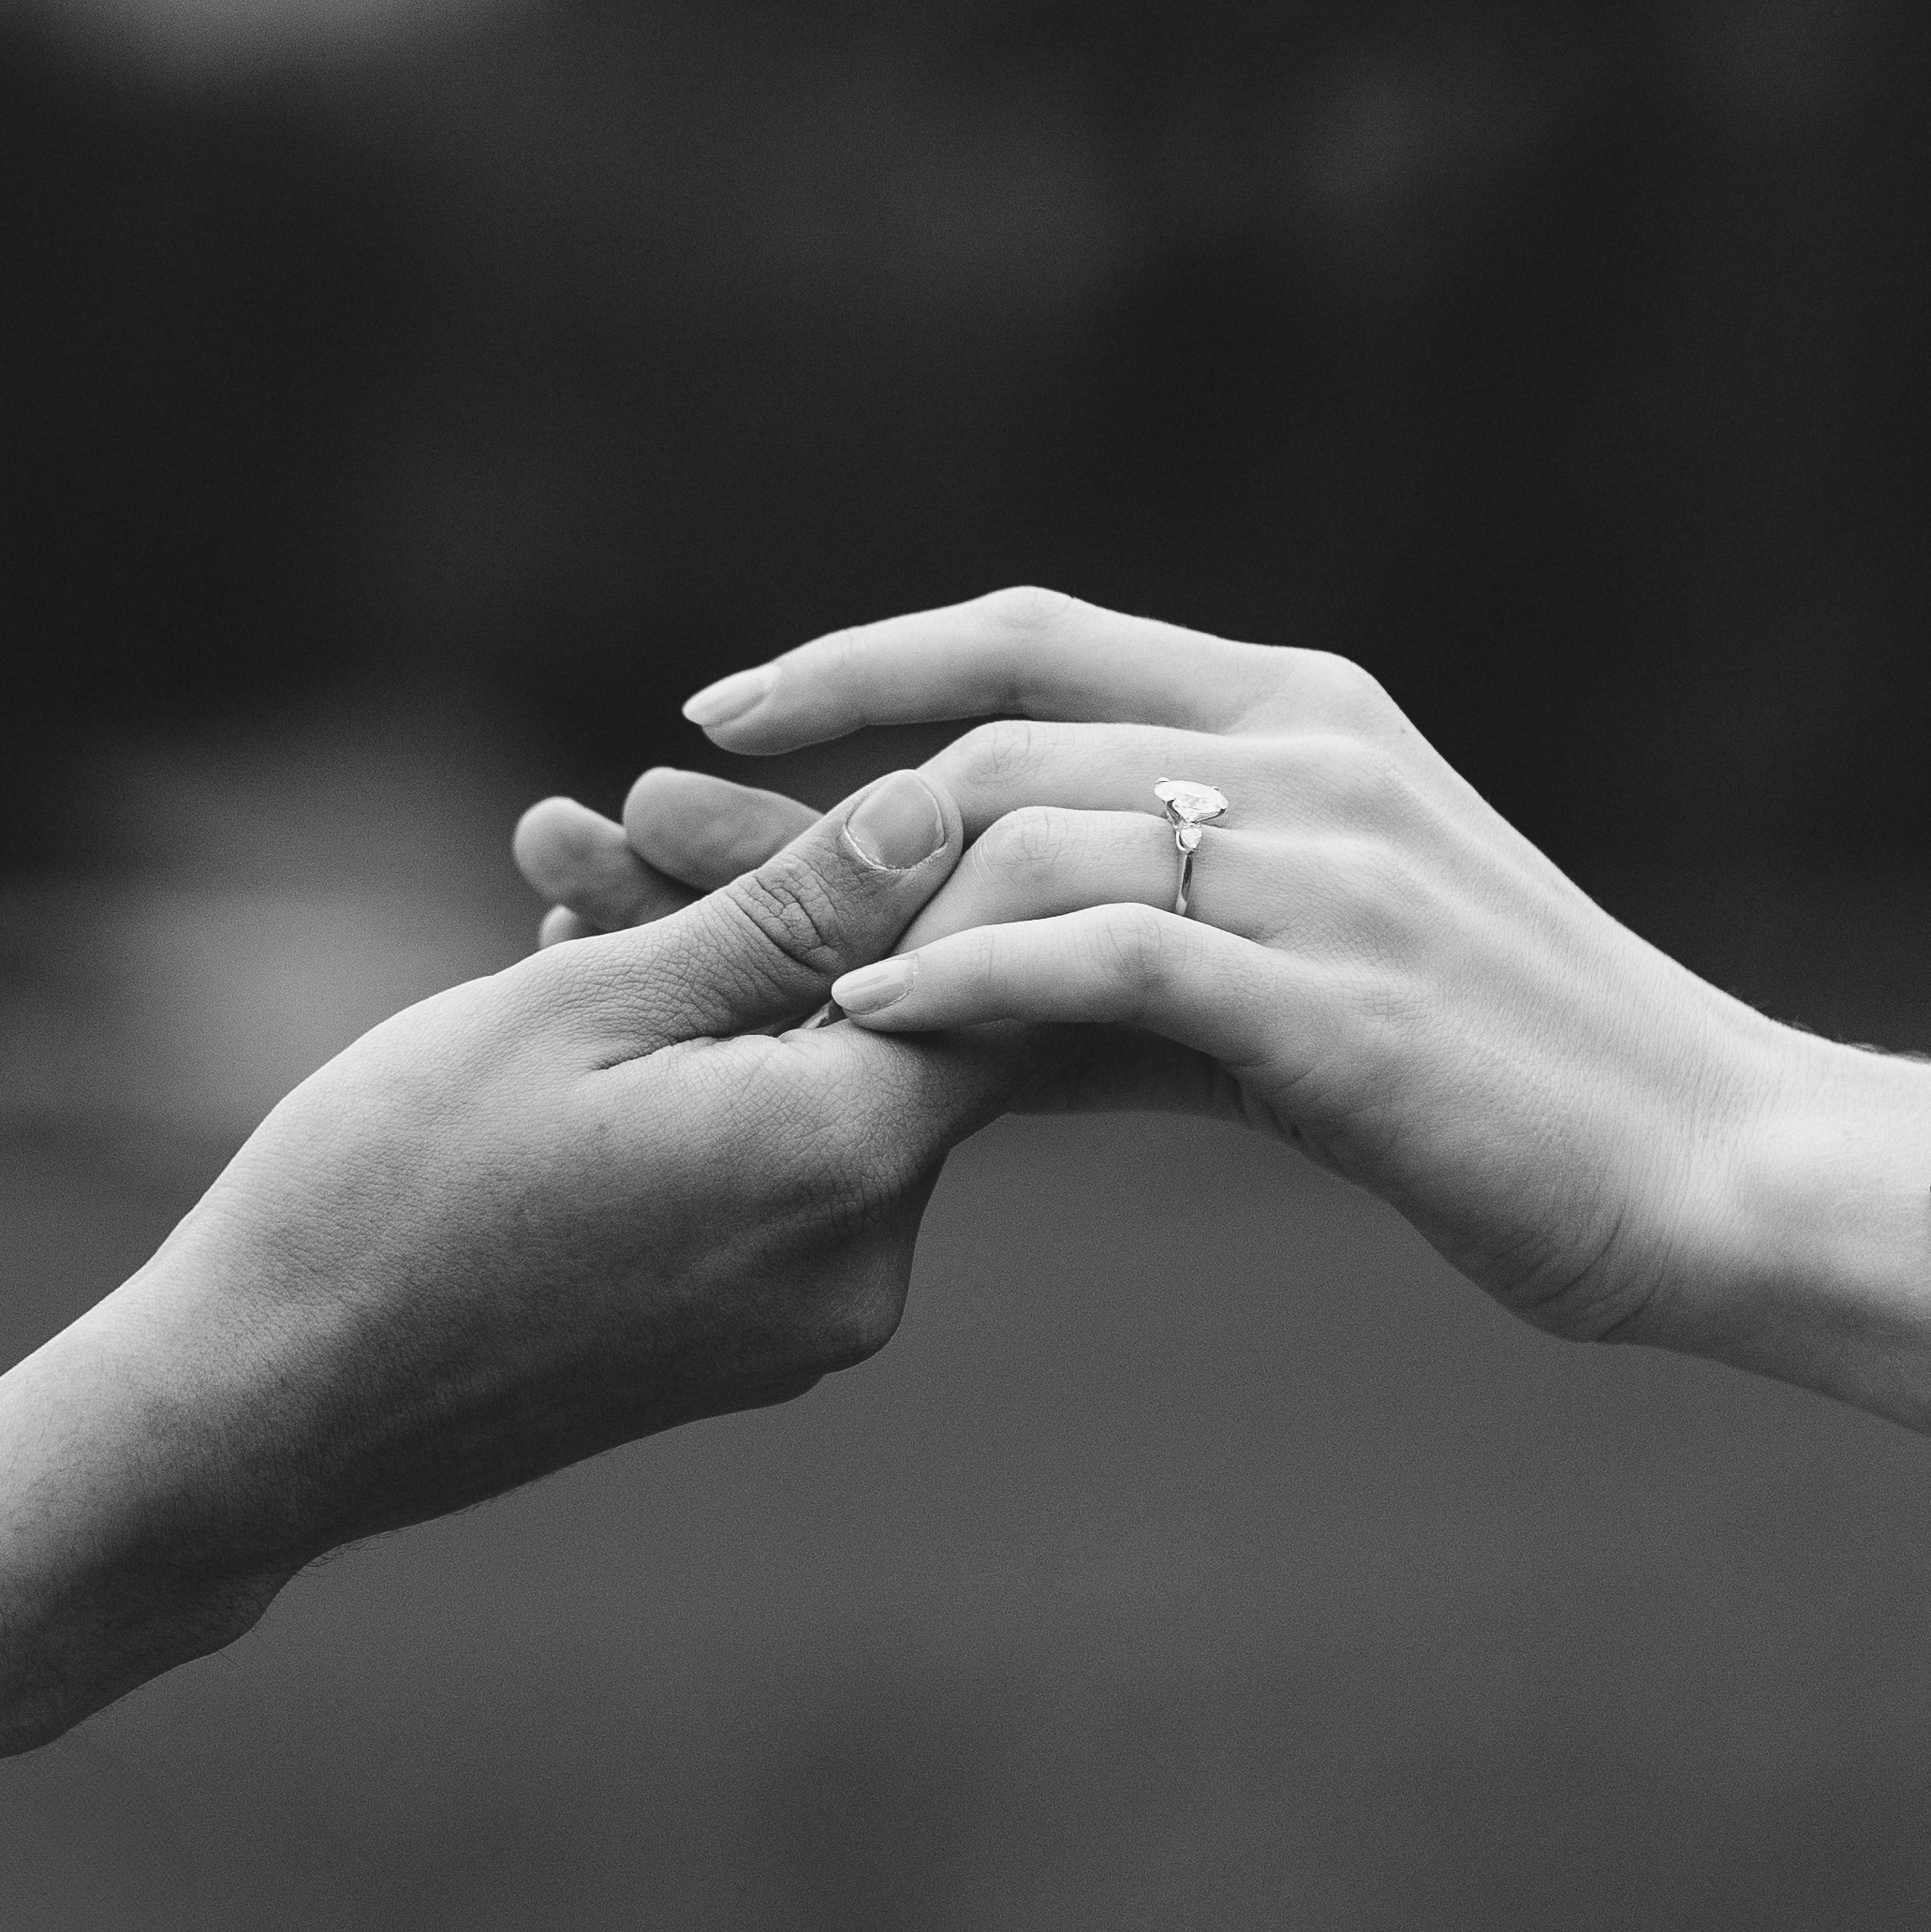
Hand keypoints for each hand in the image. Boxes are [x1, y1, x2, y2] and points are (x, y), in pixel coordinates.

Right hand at [1, 770, 1021, 1751]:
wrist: (260, 1411)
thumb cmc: (395, 1183)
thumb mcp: (591, 1002)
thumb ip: (788, 912)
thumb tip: (941, 811)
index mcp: (843, 1165)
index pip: (987, 978)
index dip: (925, 866)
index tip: (813, 804)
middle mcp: (863, 1263)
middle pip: (886, 1030)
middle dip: (769, 914)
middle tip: (625, 822)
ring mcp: (807, 1319)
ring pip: (808, 1090)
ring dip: (708, 989)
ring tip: (557, 905)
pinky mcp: (747, 1342)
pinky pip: (761, 1169)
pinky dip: (696, 1082)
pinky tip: (578, 1006)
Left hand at [545, 589, 1930, 1425]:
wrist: (1692, 1161)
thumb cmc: (1476, 1067)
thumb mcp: (1283, 967)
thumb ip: (1111, 951)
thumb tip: (921, 972)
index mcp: (1290, 712)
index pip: (1024, 636)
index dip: (857, 658)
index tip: (719, 710)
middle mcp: (1300, 754)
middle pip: (990, 730)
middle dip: (801, 787)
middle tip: (637, 831)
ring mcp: (1321, 867)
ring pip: (1034, 830)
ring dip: (865, 894)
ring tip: (724, 949)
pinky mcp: (1334, 998)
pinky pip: (1110, 958)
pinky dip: (975, 978)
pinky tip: (866, 1015)